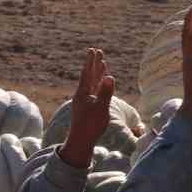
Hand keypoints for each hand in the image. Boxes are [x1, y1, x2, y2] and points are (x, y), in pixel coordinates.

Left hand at [61, 48, 114, 168]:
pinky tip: (100, 84)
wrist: (81, 141)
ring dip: (97, 73)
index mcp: (83, 93)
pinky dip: (98, 85)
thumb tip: (110, 77)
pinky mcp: (88, 107)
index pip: (88, 73)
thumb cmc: (91, 126)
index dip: (91, 62)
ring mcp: (85, 101)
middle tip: (96, 51)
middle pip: (89, 75)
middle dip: (94, 64)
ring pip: (92, 83)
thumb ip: (106, 93)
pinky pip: (94, 91)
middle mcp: (83, 95)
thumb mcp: (101, 108)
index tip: (94, 50)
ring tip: (101, 64)